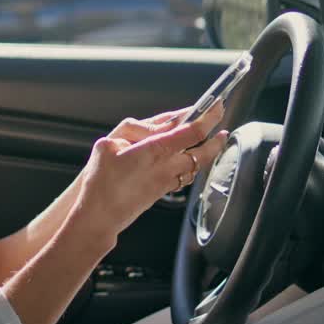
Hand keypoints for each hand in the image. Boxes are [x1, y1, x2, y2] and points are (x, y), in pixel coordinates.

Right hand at [75, 102, 229, 238]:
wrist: (100, 216)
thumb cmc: (100, 182)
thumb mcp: (108, 146)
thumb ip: (132, 131)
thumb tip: (150, 128)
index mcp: (155, 150)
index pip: (192, 131)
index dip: (208, 117)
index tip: (216, 106)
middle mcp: (166, 167)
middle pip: (203, 152)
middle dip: (216, 139)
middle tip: (223, 128)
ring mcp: (166, 181)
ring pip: (196, 166)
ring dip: (207, 153)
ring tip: (212, 143)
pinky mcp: (162, 192)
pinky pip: (185, 176)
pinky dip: (192, 166)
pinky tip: (189, 162)